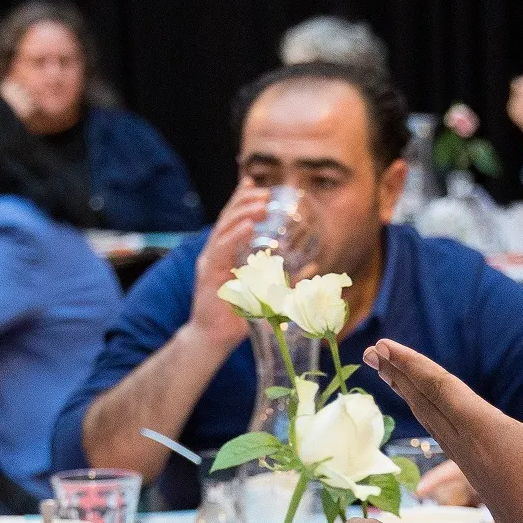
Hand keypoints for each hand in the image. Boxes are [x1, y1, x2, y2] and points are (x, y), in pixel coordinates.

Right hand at [183, 181, 275, 349]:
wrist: (214, 339)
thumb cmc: (238, 317)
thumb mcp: (269, 294)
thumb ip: (288, 279)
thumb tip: (313, 267)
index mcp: (226, 253)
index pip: (232, 220)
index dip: (241, 200)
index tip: (255, 183)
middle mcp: (216, 253)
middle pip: (228, 219)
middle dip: (245, 201)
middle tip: (265, 192)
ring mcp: (210, 262)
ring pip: (225, 229)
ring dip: (243, 214)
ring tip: (260, 204)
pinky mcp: (208, 274)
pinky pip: (222, 250)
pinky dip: (235, 236)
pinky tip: (247, 227)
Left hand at [364, 340, 522, 522]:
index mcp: (481, 427)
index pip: (438, 385)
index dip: (410, 362)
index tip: (384, 345)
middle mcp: (466, 443)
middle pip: (424, 400)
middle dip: (398, 373)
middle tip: (373, 351)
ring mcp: (469, 461)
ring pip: (430, 418)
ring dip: (408, 392)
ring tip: (388, 374)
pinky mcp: (478, 475)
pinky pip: (444, 434)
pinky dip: (429, 414)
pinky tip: (429, 413)